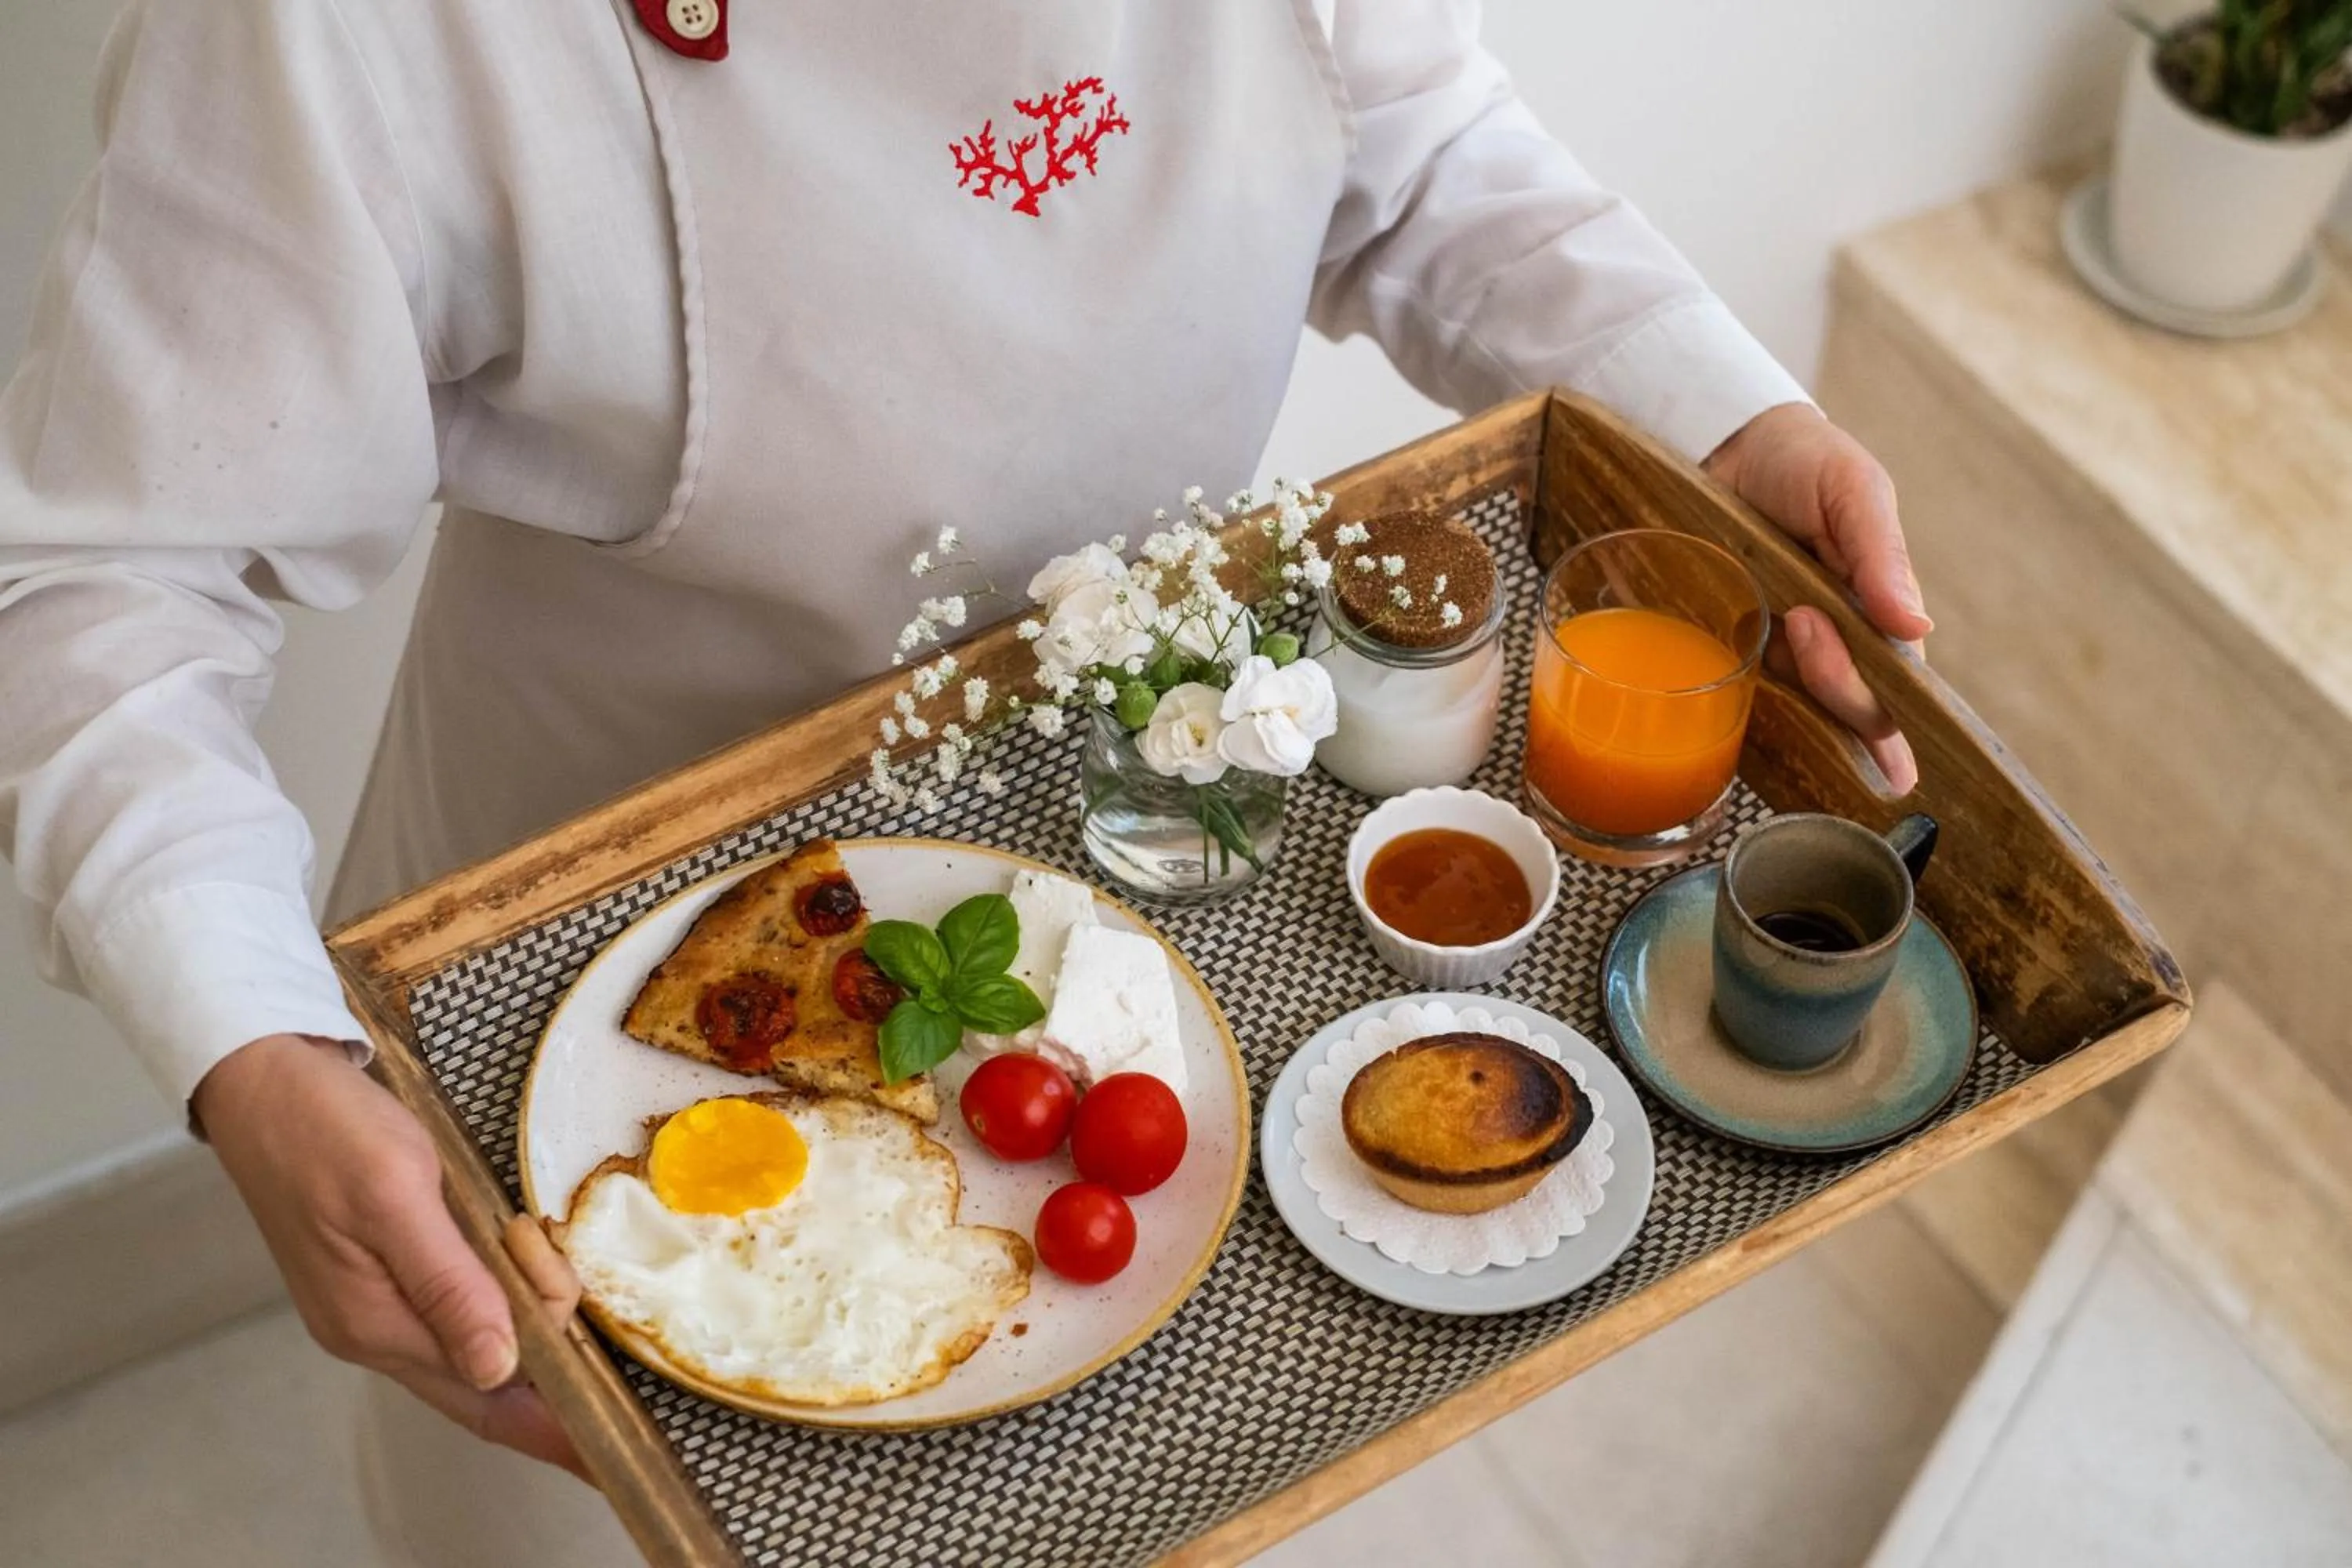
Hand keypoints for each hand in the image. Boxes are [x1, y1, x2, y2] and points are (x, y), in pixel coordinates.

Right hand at [195, 1033, 588, 1480]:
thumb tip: (499, 1366)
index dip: (549, 1430)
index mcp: (375, 1325)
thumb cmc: (327, 1127)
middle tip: (569, 1294)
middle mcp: (375, 1331)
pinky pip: (461, 1303)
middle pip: (487, 1382)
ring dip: (527, 1308)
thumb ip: (448, 1283)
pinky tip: (521, 1261)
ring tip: (537, 1253)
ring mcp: (376, 1303)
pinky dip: (502, 1289)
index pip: (483, 1404)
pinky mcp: (384, 1270)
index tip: (606, 1453)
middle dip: (550, 1354)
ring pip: (480, 1337)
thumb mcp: (396, 1194)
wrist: (262, 1080)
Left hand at [1704, 403, 1931, 794]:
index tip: (1888, 759)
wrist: (1727, 441)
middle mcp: (1832, 636)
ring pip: (1796, 699)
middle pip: (1845, 700)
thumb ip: (1883, 556)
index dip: (1889, 727)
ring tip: (1788, 619)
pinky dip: (1741, 692)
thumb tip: (1916, 625)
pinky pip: (1742, 682)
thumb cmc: (1806, 460)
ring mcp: (1779, 640)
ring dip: (1796, 683)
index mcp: (1876, 608)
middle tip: (1805, 623)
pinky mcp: (1731, 635)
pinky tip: (1732, 695)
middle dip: (1836, 685)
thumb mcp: (1854, 490)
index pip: (1894, 683)